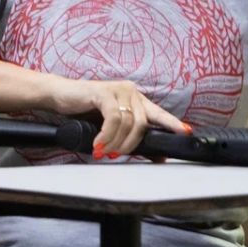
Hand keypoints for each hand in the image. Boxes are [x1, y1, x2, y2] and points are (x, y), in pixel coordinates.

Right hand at [47, 77, 189, 156]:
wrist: (61, 96)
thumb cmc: (85, 112)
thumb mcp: (111, 127)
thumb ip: (131, 139)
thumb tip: (156, 156)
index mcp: (136, 100)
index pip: (158, 113)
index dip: (172, 123)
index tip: (186, 133)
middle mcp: (131, 92)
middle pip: (142, 123)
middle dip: (130, 145)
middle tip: (117, 155)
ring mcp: (118, 90)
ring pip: (128, 123)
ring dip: (115, 142)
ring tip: (104, 151)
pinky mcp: (104, 92)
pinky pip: (113, 118)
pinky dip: (106, 135)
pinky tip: (98, 143)